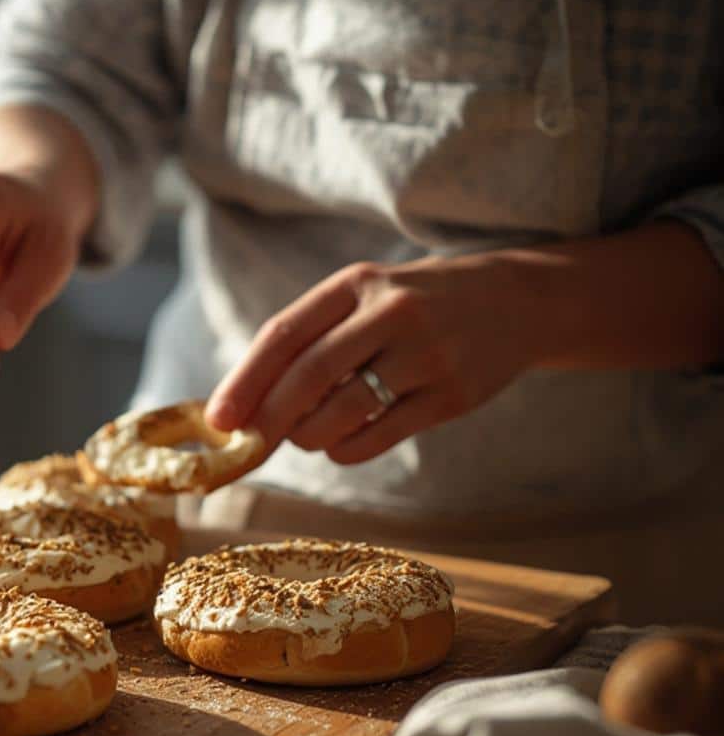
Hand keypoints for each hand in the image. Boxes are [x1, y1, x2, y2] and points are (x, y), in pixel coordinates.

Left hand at [204, 254, 544, 463]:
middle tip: (250, 444)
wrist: (516, 302)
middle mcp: (392, 313)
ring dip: (309, 436)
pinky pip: (379, 437)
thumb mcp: (362, 299)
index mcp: (356, 285)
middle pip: (310, 376)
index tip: (218, 420)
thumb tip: (240, 405)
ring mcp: (427, 354)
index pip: (284, 334)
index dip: (245, 381)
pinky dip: (345, 450)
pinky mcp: (452, 395)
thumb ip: (307, 340)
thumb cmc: (412, 308)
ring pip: (342, 413)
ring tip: (306, 434)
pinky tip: (340, 444)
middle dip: (270, 419)